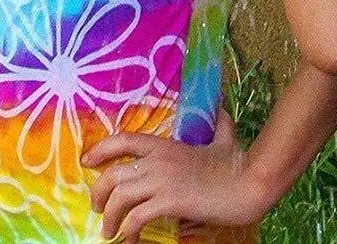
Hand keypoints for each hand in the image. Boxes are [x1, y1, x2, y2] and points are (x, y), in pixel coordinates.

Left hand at [84, 113, 267, 241]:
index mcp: (165, 144)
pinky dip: (129, 231)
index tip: (87, 162)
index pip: (122, 140)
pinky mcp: (170, 201)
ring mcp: (162, 180)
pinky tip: (131, 240)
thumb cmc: (237, 162)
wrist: (249, 182)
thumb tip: (221, 107)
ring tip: (110, 232)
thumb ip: (218, 124)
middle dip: (98, 193)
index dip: (100, 150)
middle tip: (98, 210)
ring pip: (120, 197)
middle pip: (112, 173)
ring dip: (110, 218)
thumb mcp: (224, 137)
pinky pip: (137, 217)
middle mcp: (158, 160)